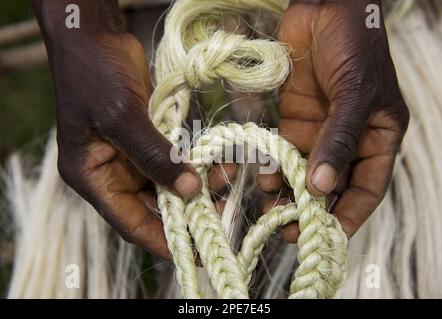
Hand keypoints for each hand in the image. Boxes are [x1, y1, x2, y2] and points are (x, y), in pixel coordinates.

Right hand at [34, 0, 202, 257]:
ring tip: (225, 178)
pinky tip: (216, 161)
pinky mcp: (146, 138)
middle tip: (222, 212)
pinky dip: (192, 163)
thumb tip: (188, 189)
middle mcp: (111, 172)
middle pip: (152, 205)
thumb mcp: (121, 117)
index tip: (195, 253)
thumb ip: (154, 155)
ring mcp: (129, 155)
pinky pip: (172, 160)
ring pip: (166, 183)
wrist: (93, 35)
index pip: (129, 222)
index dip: (162, 240)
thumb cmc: (95, 75)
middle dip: (186, 209)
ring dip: (194, 184)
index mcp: (93, 177)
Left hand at [258, 0, 408, 238]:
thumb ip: (339, 141)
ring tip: (270, 209)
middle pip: (331, 186)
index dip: (347, 216)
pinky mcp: (295, 120)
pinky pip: (284, 152)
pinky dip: (274, 167)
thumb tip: (321, 187)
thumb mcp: (354, 96)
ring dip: (288, 192)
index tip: (324, 238)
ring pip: (304, 174)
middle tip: (288, 230)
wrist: (324, 9)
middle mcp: (348, 141)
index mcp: (377, 138)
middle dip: (311, 210)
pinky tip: (263, 178)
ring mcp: (320, 132)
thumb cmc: (354, 47)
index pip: (366, 189)